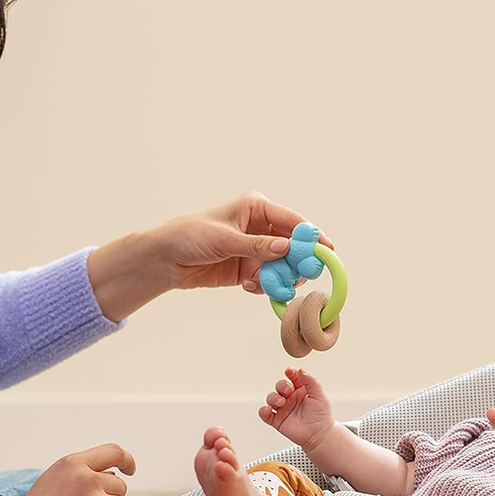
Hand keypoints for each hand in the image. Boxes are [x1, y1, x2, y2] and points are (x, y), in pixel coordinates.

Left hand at [156, 192, 333, 292]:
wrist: (167, 259)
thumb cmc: (191, 236)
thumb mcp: (225, 239)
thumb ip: (257, 246)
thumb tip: (287, 248)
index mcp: (256, 208)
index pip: (292, 220)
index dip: (311, 235)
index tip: (327, 250)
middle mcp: (261, 228)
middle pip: (294, 245)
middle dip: (298, 262)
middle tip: (301, 275)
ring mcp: (257, 250)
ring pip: (284, 266)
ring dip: (281, 278)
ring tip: (269, 284)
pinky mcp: (250, 270)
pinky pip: (270, 280)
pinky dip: (266, 287)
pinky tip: (250, 287)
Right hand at [259, 367, 334, 451]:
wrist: (319, 435)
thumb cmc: (321, 416)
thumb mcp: (320, 395)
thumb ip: (311, 382)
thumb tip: (301, 370)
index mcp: (301, 390)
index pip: (292, 377)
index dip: (290, 373)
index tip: (290, 372)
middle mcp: (290, 398)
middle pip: (280, 386)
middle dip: (282, 385)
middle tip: (288, 390)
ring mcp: (283, 409)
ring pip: (271, 398)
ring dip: (273, 397)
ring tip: (282, 402)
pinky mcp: (277, 420)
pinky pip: (264, 414)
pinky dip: (263, 411)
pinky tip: (268, 409)